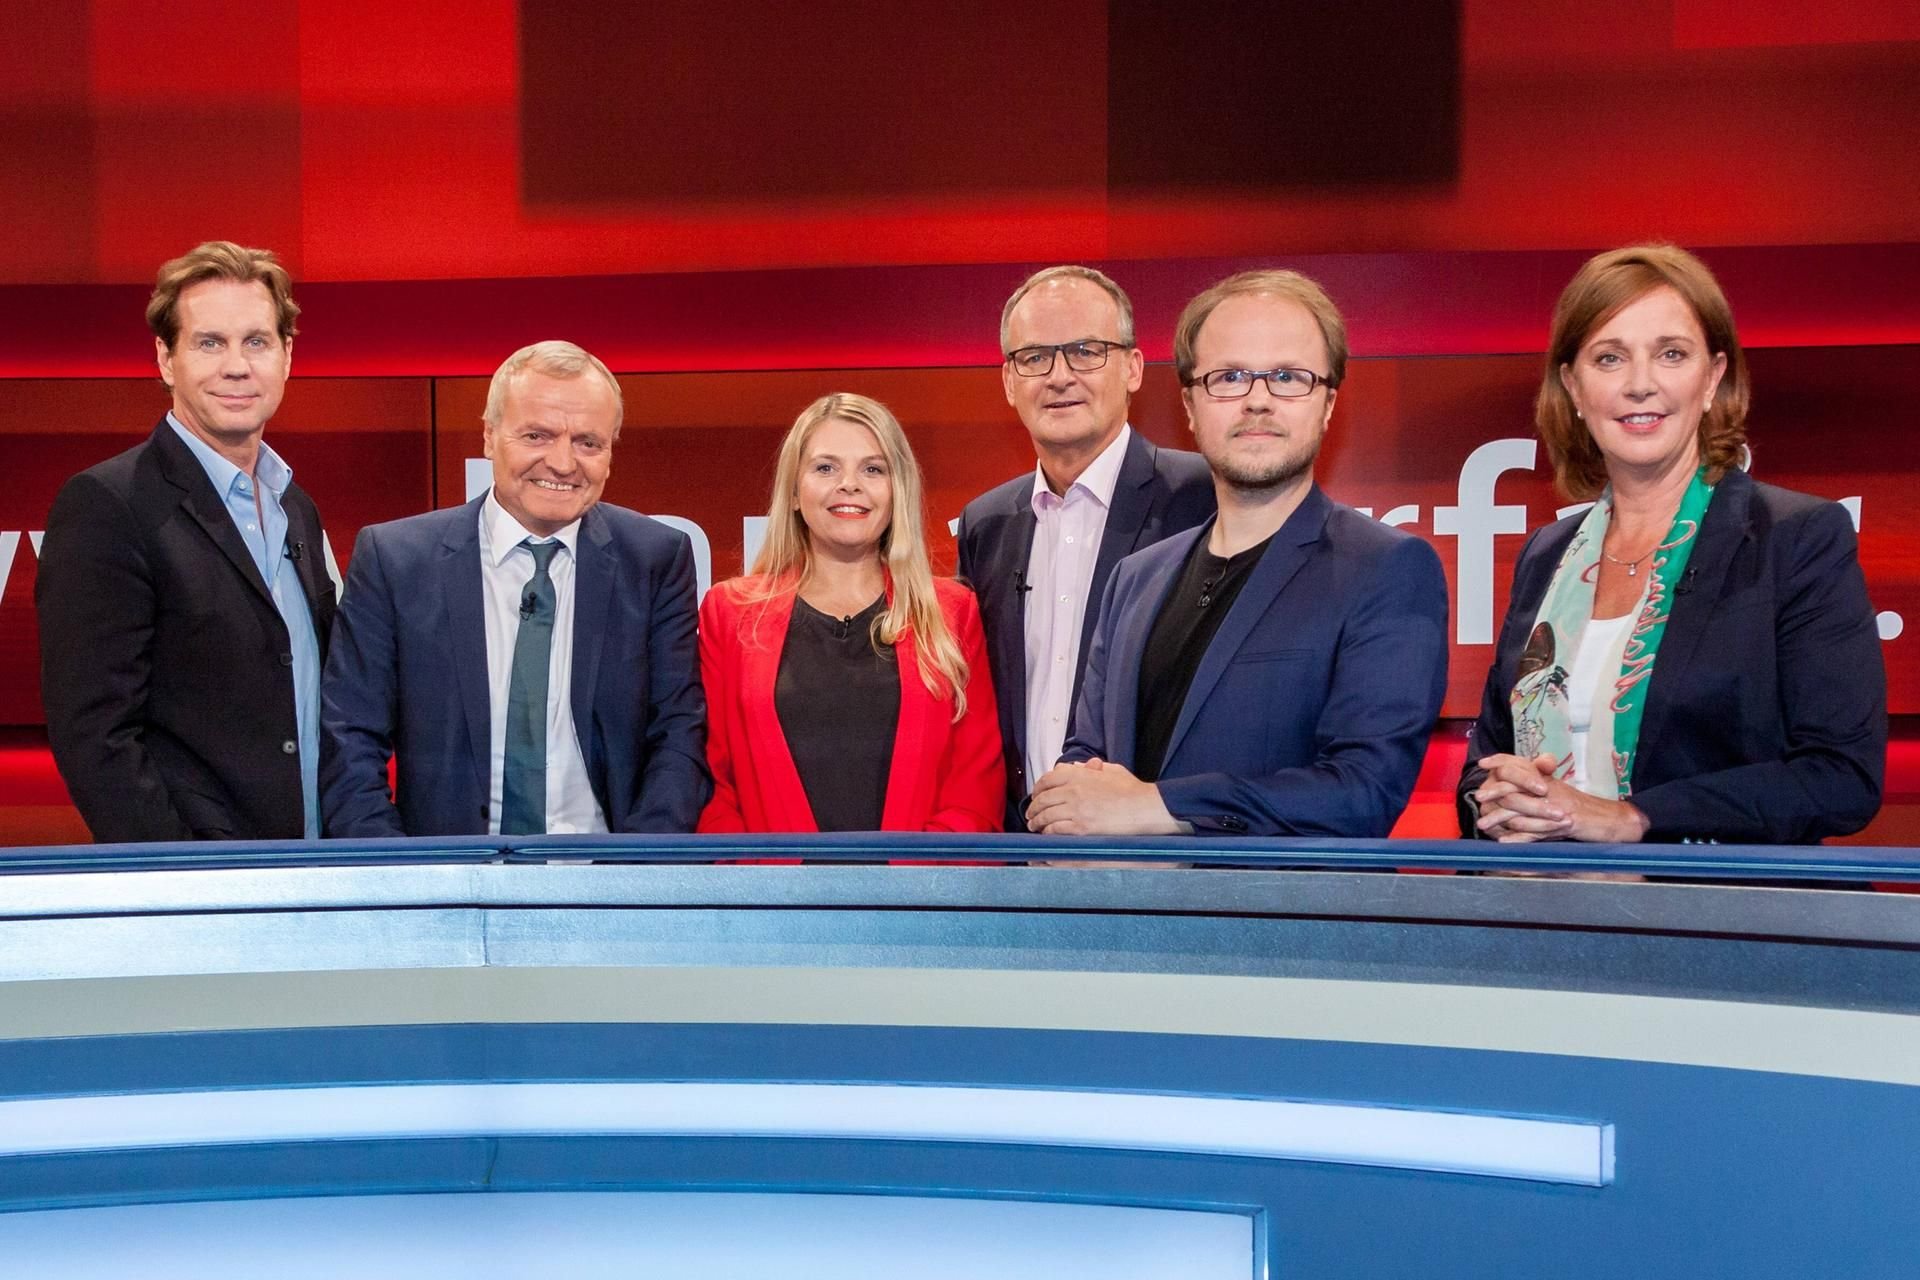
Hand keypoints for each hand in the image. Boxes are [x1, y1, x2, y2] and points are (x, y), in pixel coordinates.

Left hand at [1026, 758, 1182, 835]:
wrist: (1144, 808)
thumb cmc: (1132, 791)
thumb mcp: (1112, 771)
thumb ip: (1092, 768)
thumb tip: (1078, 766)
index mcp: (1079, 774)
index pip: (1047, 779)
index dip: (1037, 788)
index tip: (1036, 794)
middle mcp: (1074, 790)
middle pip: (1043, 799)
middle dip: (1033, 807)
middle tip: (1031, 814)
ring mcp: (1076, 809)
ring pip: (1045, 815)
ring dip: (1037, 822)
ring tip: (1035, 826)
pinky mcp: (1081, 828)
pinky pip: (1055, 830)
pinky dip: (1048, 833)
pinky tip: (1047, 834)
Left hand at [1473, 753, 1649, 843]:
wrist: (1609, 820)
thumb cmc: (1580, 808)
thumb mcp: (1555, 793)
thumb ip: (1534, 787)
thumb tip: (1508, 789)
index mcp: (1548, 779)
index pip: (1522, 762)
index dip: (1503, 760)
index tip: (1484, 763)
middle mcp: (1551, 788)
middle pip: (1517, 784)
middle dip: (1495, 791)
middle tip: (1478, 797)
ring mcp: (1557, 805)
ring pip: (1522, 810)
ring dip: (1500, 818)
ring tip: (1482, 825)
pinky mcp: (1565, 823)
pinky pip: (1537, 832)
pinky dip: (1519, 838)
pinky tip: (1504, 842)